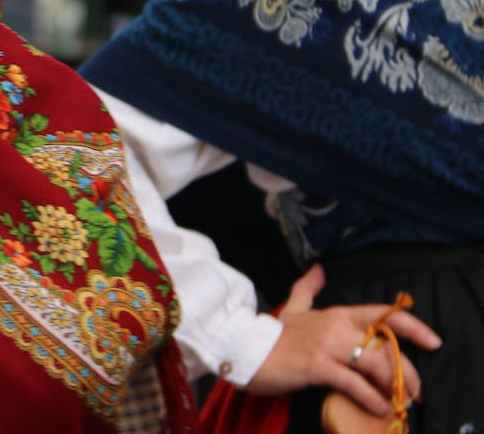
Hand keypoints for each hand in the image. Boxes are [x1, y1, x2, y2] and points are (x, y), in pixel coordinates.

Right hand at [246, 265, 441, 415]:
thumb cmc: (272, 334)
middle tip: (415, 390)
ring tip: (400, 401)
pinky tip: (378, 406)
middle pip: (383, 344)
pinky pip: (351, 381)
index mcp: (335, 313)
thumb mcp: (293, 308)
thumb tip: (319, 269)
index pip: (380, 314)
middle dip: (406, 369)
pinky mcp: (316, 366)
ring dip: (393, 384)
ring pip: (373, 361)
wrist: (244, 348)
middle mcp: (335, 326)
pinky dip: (369, 396)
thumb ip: (307, 289)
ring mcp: (325, 345)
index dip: (411, 326)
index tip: (433, 341)